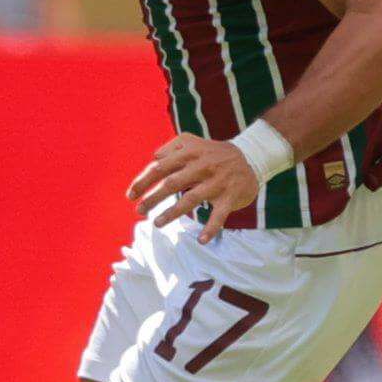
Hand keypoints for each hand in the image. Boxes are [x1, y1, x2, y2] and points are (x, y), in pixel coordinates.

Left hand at [128, 133, 258, 239]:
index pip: (160, 167)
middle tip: (140, 211)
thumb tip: (155, 158)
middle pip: (171, 184)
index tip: (130, 195)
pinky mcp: (229, 197)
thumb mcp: (192, 141)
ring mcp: (216, 183)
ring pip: (191, 199)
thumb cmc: (212, 152)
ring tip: (157, 223)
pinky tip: (201, 240)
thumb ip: (171, 147)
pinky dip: (211, 228)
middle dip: (152, 198)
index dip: (143, 181)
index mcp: (190, 154)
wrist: (250, 157)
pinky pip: (219, 215)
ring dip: (172, 213)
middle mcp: (202, 167)